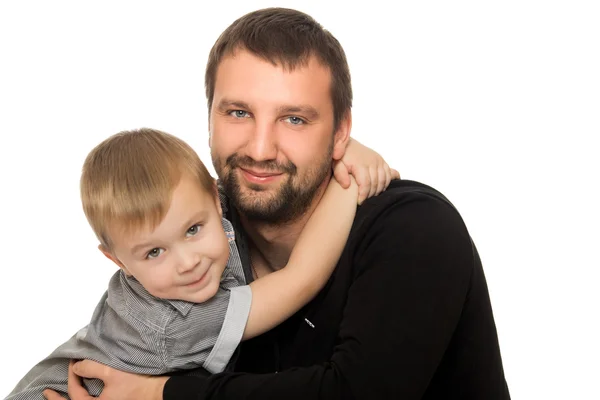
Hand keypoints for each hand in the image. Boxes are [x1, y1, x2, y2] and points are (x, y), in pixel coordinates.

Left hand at [42, 360, 166, 399]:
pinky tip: (83, 396)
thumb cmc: (136, 385)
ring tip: (60, 397)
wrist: (157, 393)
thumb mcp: (112, 373)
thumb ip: (91, 369)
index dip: (72, 375)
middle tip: (47, 392)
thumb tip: (76, 367)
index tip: (73, 362)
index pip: (75, 391)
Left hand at [333, 138, 399, 204]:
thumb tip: (347, 185)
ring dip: (379, 190)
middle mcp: (372, 161)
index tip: (359, 202)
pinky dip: (386, 183)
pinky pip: (389, 174)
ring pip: (384, 180)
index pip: (366, 184)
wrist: (346, 144)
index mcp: (360, 164)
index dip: (363, 195)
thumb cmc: (340, 157)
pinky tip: (379, 188)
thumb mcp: (336, 164)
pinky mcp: (381, 160)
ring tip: (370, 195)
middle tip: (364, 200)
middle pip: (376, 183)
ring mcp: (378, 160)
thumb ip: (340, 174)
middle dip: (371, 194)